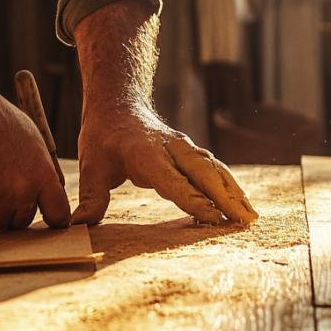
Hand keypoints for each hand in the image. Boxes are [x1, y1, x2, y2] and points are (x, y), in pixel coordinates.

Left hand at [72, 102, 257, 225]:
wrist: (118, 104)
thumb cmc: (103, 137)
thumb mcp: (90, 165)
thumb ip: (90, 197)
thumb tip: (79, 226)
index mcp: (146, 154)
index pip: (172, 180)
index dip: (192, 198)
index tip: (211, 216)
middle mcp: (171, 149)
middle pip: (203, 173)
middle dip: (226, 197)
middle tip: (244, 220)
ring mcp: (184, 149)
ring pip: (214, 170)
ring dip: (234, 192)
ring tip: (251, 216)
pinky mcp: (191, 153)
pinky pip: (214, 169)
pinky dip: (230, 186)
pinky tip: (242, 204)